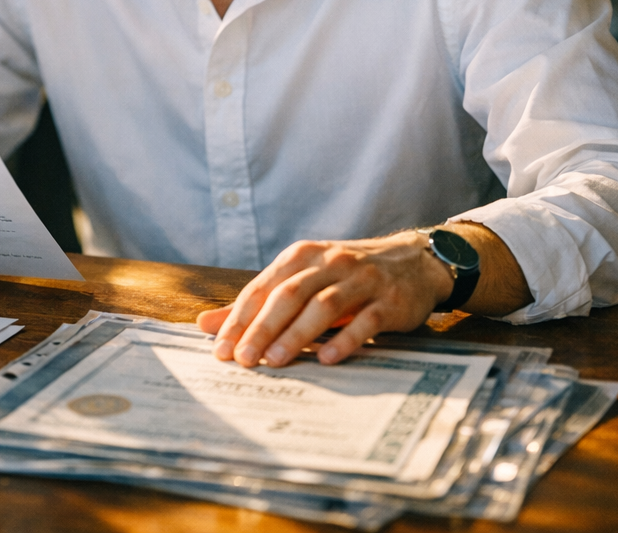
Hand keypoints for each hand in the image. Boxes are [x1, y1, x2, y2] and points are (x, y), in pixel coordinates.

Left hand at [196, 230, 453, 367]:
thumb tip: (205, 324)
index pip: (262, 288)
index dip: (239, 318)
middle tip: (243, 359)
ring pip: (323, 306)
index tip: (221, 348)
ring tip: (275, 360)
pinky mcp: (389, 300)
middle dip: (262, 328)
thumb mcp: (301, 280)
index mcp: (300, 256)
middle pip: (288, 295)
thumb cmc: (344, 275)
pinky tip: (327, 358)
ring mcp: (360, 280)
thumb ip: (256, 303)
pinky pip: (366, 320)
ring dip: (296, 334)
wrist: (412, 261)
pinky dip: (346, 339)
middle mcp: (328, 262)